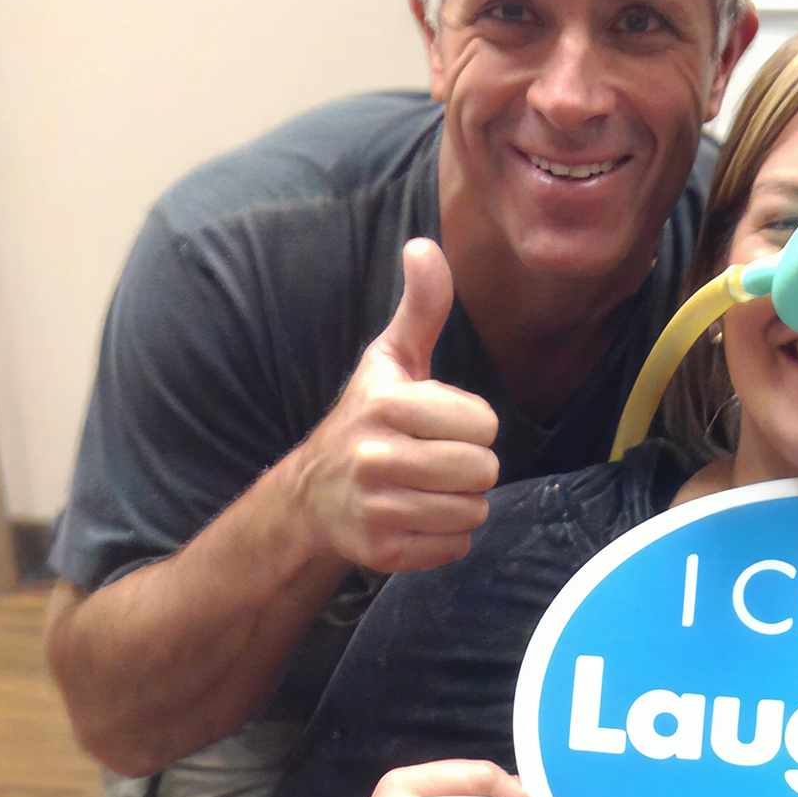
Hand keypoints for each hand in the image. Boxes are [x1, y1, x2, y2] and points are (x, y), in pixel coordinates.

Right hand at [286, 239, 499, 570]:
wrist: (313, 495)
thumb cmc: (368, 418)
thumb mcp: (392, 359)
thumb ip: (421, 307)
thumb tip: (425, 245)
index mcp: (386, 404)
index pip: (485, 423)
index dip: (472, 423)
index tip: (440, 422)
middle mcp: (375, 457)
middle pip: (484, 470)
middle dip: (472, 466)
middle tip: (438, 459)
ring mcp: (376, 508)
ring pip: (473, 511)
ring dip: (461, 502)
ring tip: (427, 487)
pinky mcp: (381, 551)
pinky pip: (456, 547)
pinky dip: (446, 537)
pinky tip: (415, 516)